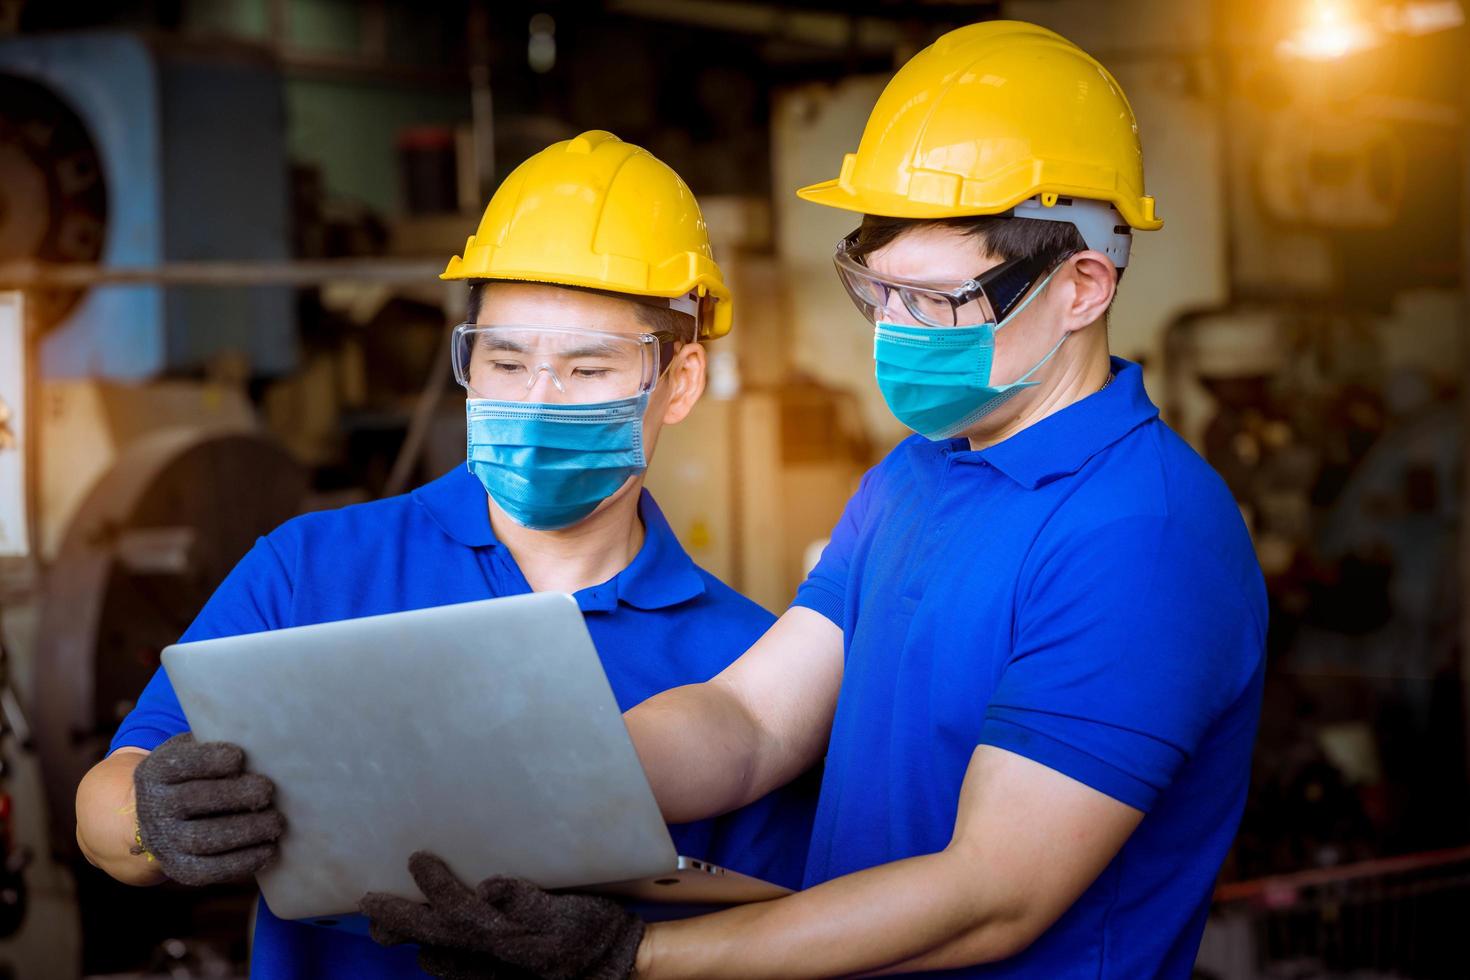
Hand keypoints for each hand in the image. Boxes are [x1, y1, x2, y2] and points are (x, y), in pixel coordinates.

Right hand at [132, 733, 283, 885]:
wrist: (156, 818)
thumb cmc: (192, 775)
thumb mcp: (193, 752)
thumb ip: (217, 742)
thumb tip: (264, 738)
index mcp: (156, 771)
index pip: (179, 764)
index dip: (208, 760)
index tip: (238, 757)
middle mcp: (154, 807)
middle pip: (193, 800)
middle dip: (234, 796)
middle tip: (268, 791)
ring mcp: (163, 841)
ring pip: (202, 839)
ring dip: (245, 831)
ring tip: (276, 822)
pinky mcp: (178, 869)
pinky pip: (209, 871)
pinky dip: (242, 862)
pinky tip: (269, 850)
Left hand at [361, 851, 643, 979]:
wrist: (615, 968)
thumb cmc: (594, 930)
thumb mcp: (568, 910)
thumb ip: (527, 898)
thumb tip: (490, 885)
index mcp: (503, 936)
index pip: (455, 909)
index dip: (433, 885)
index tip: (415, 857)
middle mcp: (491, 958)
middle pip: (436, 938)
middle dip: (401, 920)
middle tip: (368, 905)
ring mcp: (494, 973)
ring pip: (441, 959)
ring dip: (412, 941)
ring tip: (385, 928)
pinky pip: (459, 974)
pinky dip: (439, 962)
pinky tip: (430, 956)